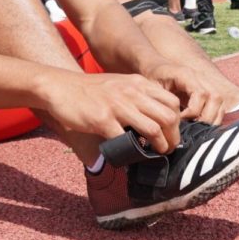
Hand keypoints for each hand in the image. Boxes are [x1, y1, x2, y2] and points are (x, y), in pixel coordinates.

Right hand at [41, 71, 180, 153]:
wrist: (60, 86)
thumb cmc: (90, 89)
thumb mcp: (120, 84)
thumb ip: (137, 96)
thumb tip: (155, 119)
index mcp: (139, 84)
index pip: (173, 102)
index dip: (178, 122)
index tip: (170, 134)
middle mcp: (132, 93)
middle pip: (169, 117)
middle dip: (173, 138)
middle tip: (167, 149)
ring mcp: (118, 106)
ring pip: (154, 129)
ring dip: (159, 147)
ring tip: (155, 154)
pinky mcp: (102, 120)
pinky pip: (125, 141)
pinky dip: (131, 152)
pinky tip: (130, 155)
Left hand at [140, 62, 231, 125]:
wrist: (156, 66)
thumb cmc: (152, 77)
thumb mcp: (152, 87)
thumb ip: (161, 102)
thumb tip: (168, 123)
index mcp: (186, 74)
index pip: (201, 93)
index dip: (193, 111)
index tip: (179, 121)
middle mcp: (200, 77)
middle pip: (216, 97)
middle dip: (206, 117)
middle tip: (191, 130)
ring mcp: (207, 83)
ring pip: (220, 102)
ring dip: (212, 118)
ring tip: (196, 130)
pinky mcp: (208, 91)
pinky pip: (219, 105)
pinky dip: (213, 117)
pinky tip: (199, 126)